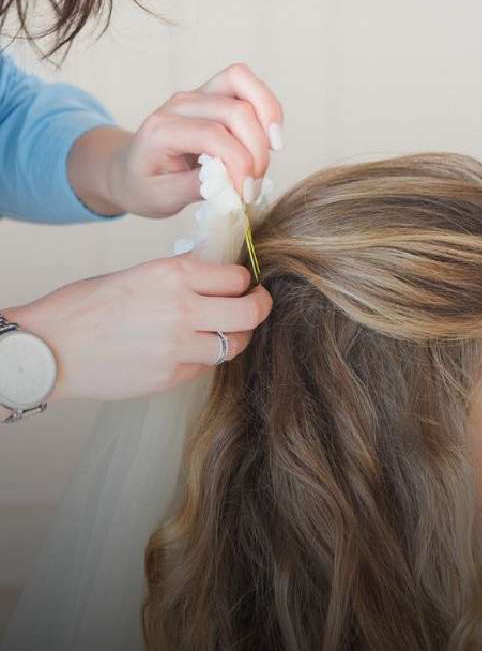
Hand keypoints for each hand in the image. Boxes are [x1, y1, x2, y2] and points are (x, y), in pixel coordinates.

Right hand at [2, 255, 272, 402]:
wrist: (52, 348)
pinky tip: (189, 350)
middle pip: (250, 312)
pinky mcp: (171, 377)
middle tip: (257, 305)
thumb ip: (182, 276)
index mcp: (173, 274)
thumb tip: (218, 275)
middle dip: (260, 307)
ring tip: (225, 330)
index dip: (243, 281)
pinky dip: (206, 358)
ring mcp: (179, 347)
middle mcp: (183, 309)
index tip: (242, 284)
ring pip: (235, 344)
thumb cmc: (86, 307)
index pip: (236, 277)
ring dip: (236, 336)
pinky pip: (207, 367)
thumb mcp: (139, 274)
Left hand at [105, 61, 283, 218]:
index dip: (239, 164)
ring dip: (267, 115)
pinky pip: (245, 84)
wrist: (128, 169)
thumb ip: (194, 189)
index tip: (246, 194)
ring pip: (242, 80)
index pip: (213, 136)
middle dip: (256, 149)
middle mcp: (179, 104)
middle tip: (256, 184)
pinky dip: (265, 106)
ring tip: (274, 149)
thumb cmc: (144, 185)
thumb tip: (231, 183)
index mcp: (161, 130)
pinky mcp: (212, 93)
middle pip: (234, 110)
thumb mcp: (161, 199)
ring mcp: (197, 94)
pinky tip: (269, 136)